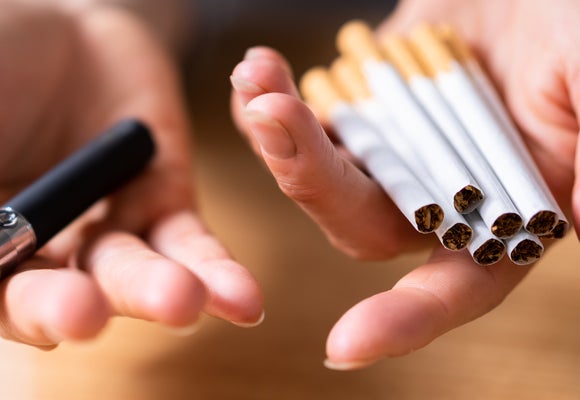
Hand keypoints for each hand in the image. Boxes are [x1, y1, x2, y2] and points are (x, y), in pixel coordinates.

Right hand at [0, 0, 262, 397]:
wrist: (72, 9)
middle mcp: (25, 251)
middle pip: (34, 304)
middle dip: (57, 312)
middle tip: (74, 312)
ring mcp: (97, 235)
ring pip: (118, 284)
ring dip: (148, 296)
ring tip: (180, 298)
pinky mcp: (162, 211)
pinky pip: (189, 254)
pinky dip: (215, 276)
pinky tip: (238, 297)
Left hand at [230, 0, 577, 369]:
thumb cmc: (574, 23)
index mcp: (509, 212)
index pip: (459, 285)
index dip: (408, 318)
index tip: (343, 347)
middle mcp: (443, 196)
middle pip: (364, 222)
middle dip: (311, 178)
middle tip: (273, 117)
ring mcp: (396, 154)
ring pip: (322, 174)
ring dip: (280, 135)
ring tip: (255, 80)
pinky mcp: (361, 113)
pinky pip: (305, 125)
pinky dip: (275, 101)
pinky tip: (255, 72)